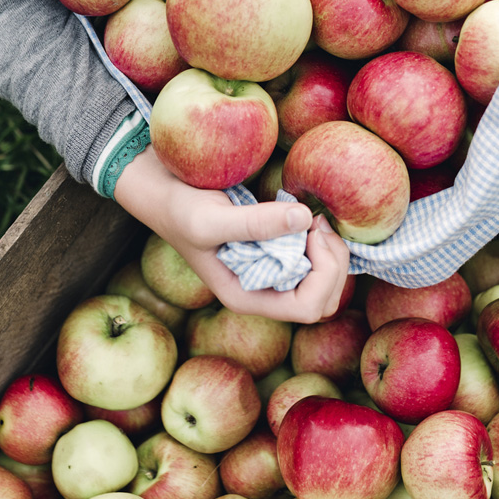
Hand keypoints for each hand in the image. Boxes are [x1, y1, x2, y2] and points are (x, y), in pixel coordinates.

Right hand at [114, 146, 350, 322]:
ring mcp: (271, 272)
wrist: (164, 191)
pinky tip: (306, 216)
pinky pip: (315, 259)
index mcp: (248, 296)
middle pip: (324, 299)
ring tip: (313, 219)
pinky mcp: (275, 250)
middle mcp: (263, 290)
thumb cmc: (181, 210)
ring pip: (324, 281)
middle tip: (317, 223)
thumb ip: (256, 223)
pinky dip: (321, 240)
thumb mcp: (211, 219)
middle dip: (333, 263)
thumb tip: (305, 219)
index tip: (309, 232)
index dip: (322, 274)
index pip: (307, 308)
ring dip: (330, 251)